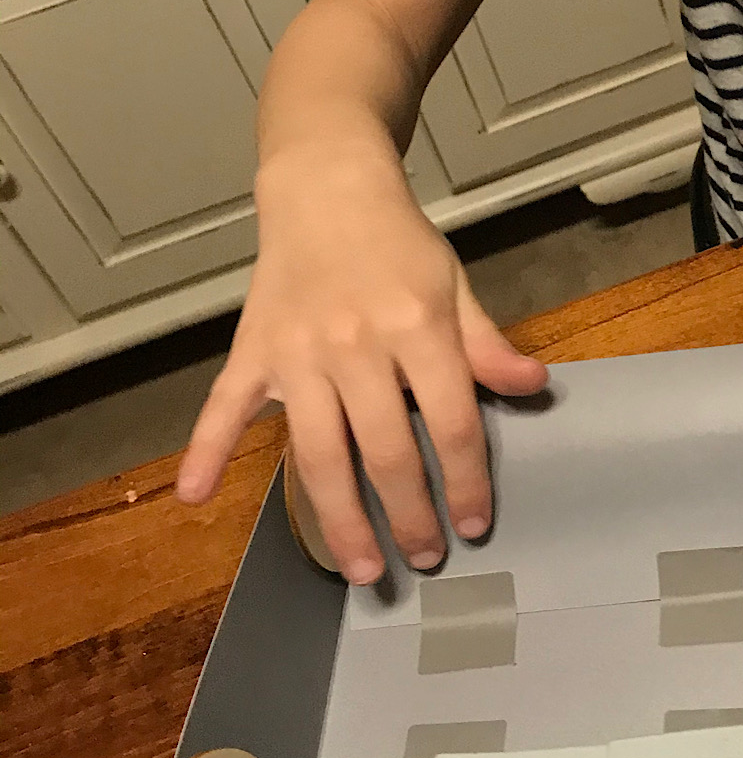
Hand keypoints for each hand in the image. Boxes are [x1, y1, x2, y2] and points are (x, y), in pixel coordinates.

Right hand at [176, 149, 546, 583]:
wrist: (328, 188)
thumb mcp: (455, 287)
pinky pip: (224, 407)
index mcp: (417, 327)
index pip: (450, 421)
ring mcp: (298, 352)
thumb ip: (487, 345)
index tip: (474, 524)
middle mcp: (356, 345)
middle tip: (424, 558)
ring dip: (339, 519)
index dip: (465, 481)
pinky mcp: (253, 351)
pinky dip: (204, 449)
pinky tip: (191, 497)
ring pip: (316, 453)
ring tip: (362, 569)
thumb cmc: (400, 244)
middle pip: (385, 450)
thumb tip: (536, 388)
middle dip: (409, 515)